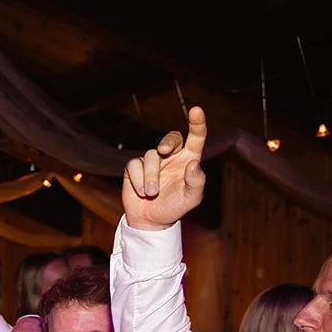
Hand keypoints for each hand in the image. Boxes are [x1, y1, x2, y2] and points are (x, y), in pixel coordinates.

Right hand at [122, 107, 206, 231]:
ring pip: (150, 156)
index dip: (197, 123)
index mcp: (188, 160)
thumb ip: (196, 181)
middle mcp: (171, 156)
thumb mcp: (191, 198)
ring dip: (150, 177)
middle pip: (171, 138)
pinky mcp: (134, 168)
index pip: (196, 138)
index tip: (196, 110)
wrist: (151, 221)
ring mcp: (152, 161)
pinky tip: (141, 192)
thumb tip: (193, 164)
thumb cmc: (174, 207)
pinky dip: (137, 180)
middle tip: (163, 151)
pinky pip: (134, 166)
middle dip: (167, 142)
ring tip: (151, 193)